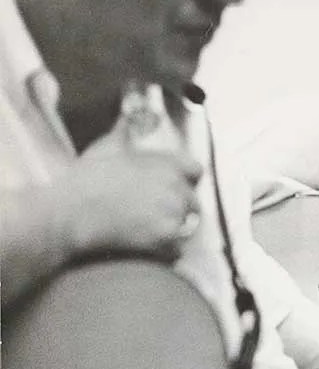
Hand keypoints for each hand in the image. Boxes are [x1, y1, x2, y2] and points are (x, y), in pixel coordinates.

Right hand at [59, 133, 202, 261]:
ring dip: (175, 229)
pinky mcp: (166, 240)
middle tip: (155, 214)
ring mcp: (174, 215)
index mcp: (168, 163)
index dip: (185, 180)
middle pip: (193, 202)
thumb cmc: (87, 179)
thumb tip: (127, 117)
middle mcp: (177, 188)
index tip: (173, 187)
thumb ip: (125, 132)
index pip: (196, 170)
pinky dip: (168, 252)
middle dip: (179, 207)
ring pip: (188, 226)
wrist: (72, 213)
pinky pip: (178, 250)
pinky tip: (151, 249)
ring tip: (151, 232)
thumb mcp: (108, 147)